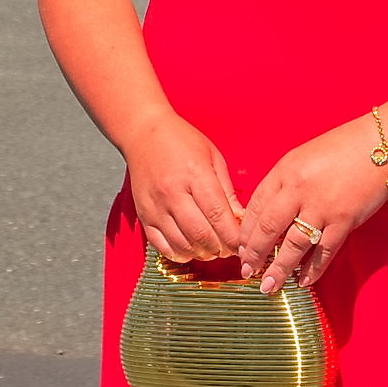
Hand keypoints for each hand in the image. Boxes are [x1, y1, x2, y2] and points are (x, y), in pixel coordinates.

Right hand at [124, 111, 242, 261]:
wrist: (143, 133)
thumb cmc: (181, 141)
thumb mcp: (213, 157)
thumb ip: (227, 191)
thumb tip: (241, 219)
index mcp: (195, 175)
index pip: (218, 215)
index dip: (234, 236)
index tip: (244, 244)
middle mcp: (173, 193)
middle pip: (201, 235)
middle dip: (221, 248)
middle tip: (230, 248)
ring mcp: (156, 207)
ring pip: (183, 245)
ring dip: (202, 253)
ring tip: (213, 248)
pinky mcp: (144, 216)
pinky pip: (162, 246)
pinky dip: (180, 253)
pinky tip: (191, 247)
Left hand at [237, 116, 387, 293]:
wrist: (382, 143)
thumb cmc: (344, 146)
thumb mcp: (305, 156)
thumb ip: (287, 182)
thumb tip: (271, 213)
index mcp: (286, 169)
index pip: (255, 205)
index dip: (245, 231)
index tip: (241, 248)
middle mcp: (299, 188)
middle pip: (267, 228)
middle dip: (254, 254)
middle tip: (247, 271)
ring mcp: (322, 206)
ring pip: (293, 246)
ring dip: (278, 270)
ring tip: (268, 286)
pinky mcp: (344, 220)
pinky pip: (323, 251)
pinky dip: (312, 270)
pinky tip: (303, 282)